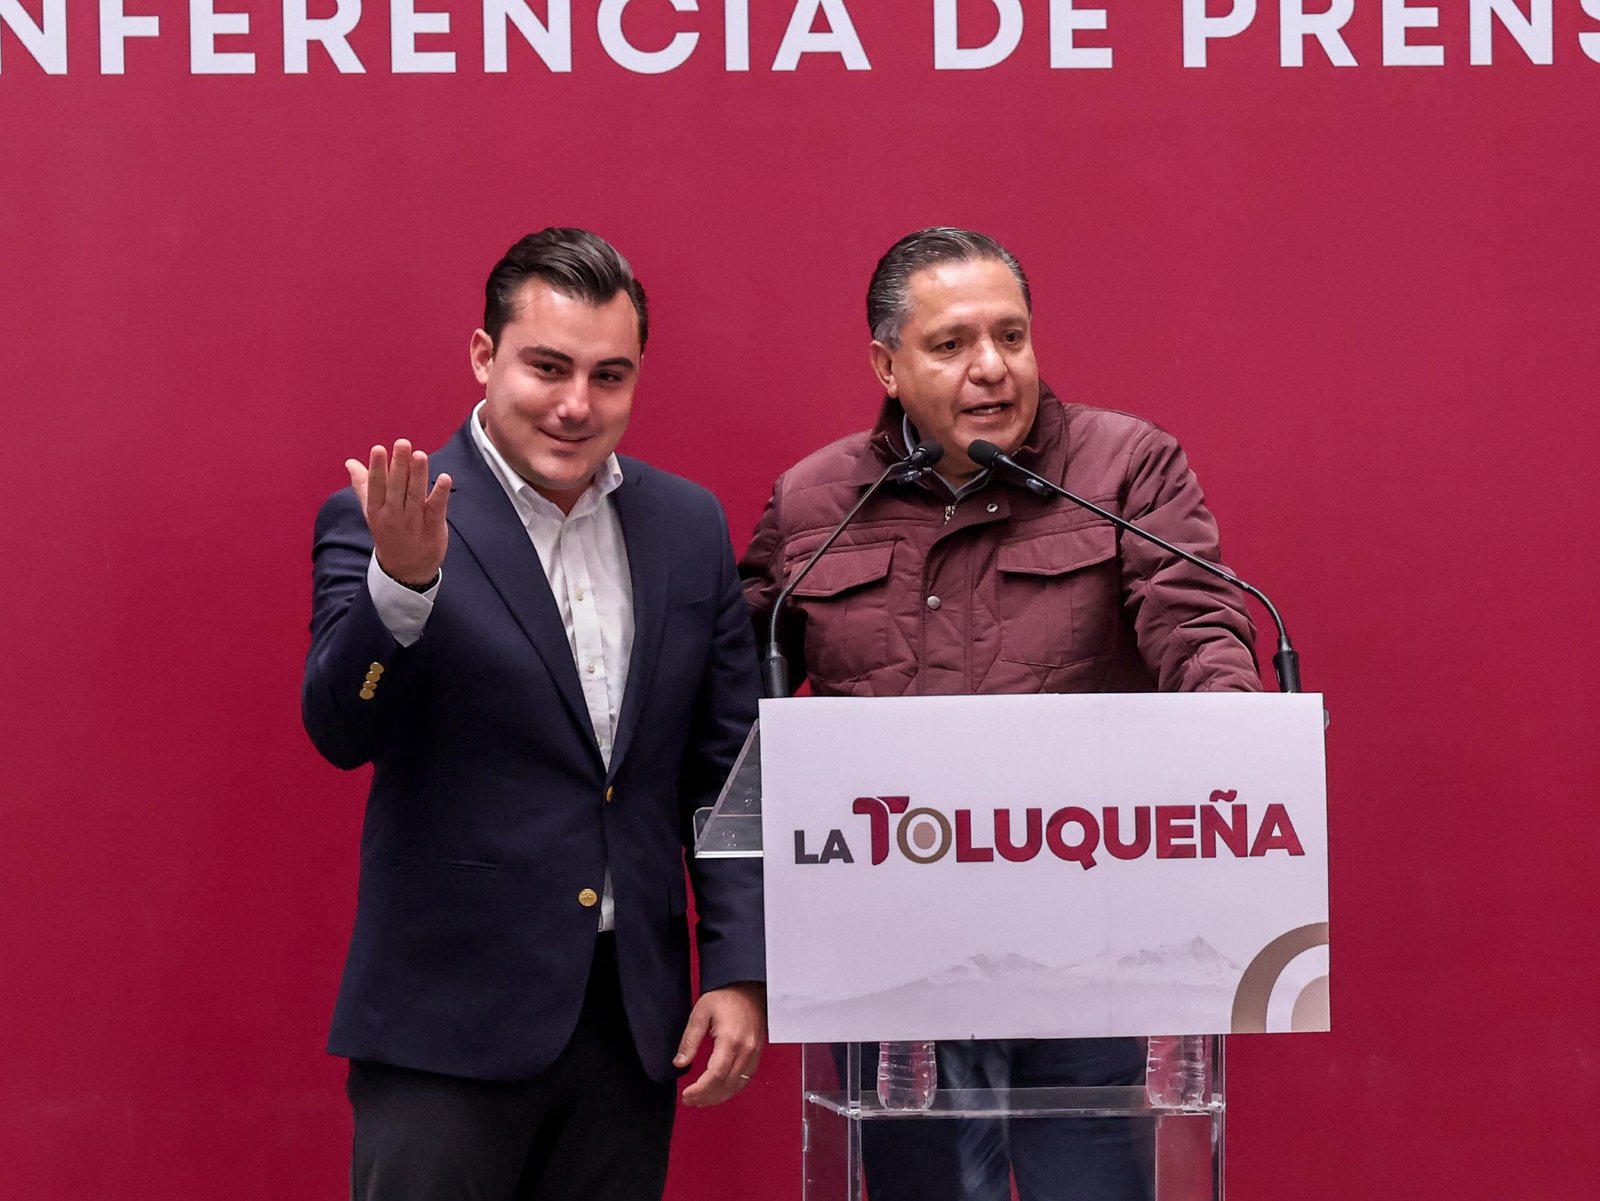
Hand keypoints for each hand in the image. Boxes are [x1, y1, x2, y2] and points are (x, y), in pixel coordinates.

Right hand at [345, 440, 451, 586]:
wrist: (405, 570)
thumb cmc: (389, 532)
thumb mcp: (372, 512)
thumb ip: (363, 485)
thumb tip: (350, 462)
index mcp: (377, 510)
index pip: (376, 486)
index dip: (377, 468)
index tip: (378, 449)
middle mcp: (393, 516)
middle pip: (396, 488)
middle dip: (399, 466)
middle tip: (402, 443)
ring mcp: (414, 522)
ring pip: (415, 495)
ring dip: (418, 475)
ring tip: (420, 455)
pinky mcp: (433, 527)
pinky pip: (436, 509)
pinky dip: (440, 493)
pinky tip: (445, 477)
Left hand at [674, 982, 766, 1106]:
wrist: (749, 989)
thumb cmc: (725, 997)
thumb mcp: (701, 1013)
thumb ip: (690, 1039)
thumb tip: (679, 1063)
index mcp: (730, 1039)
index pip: (715, 1074)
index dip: (700, 1089)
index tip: (686, 1094)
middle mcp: (746, 1049)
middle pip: (727, 1084)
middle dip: (706, 1097)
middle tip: (689, 1100)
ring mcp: (754, 1053)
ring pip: (737, 1085)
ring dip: (718, 1097)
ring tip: (700, 1101)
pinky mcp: (757, 1054)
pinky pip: (745, 1079)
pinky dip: (731, 1090)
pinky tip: (718, 1091)